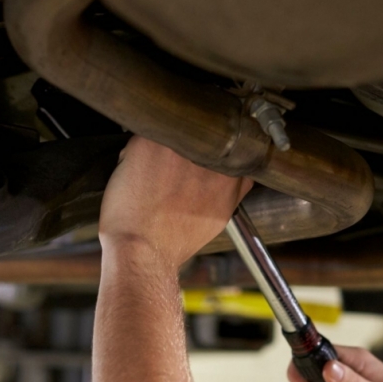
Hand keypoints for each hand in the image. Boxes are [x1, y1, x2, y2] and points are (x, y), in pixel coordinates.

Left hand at [99, 136, 252, 269]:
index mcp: (228, 172)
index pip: (228, 141)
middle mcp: (205, 155)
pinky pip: (144, 135)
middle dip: (187, 146)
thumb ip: (236, 190)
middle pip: (199, 133)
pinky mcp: (147, 143)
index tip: (201, 157)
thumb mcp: (220, 217)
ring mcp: (177, 146)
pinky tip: (138, 175)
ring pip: (172, 132)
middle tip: (174, 169)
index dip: (213, 146)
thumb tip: (244, 174)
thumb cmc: (177, 239)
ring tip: (156, 175)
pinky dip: (138, 152)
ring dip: (163, 147)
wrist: (144, 249)